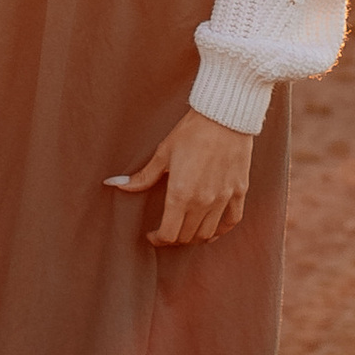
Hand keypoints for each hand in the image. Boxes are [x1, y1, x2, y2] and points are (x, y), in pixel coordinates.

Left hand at [108, 110, 252, 245]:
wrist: (225, 115)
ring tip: (185, 230)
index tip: (152, 234)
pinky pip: (231, 221)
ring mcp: (223, 198)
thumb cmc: (191, 131)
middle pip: (186, 236)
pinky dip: (221, 230)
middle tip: (166, 230)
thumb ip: (143, 177)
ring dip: (194, 237)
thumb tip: (114, 185)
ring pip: (207, 233)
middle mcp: (202, 202)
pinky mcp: (239, 191)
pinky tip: (212, 230)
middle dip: (173, 238)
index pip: (168, 234)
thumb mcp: (163, 153)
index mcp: (180, 194)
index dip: (158, 239)